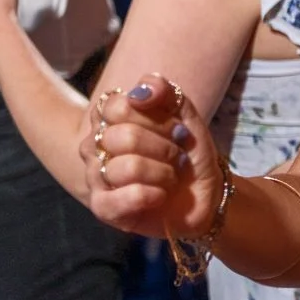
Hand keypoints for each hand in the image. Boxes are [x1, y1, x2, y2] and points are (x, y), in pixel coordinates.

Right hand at [83, 72, 216, 237]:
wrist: (204, 193)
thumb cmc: (186, 152)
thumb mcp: (184, 114)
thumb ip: (163, 91)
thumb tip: (140, 93)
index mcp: (108, 119)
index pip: (118, 106)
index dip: (156, 118)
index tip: (176, 128)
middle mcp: (95, 146)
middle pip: (124, 136)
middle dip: (165, 148)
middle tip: (178, 156)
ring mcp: (95, 177)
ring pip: (128, 167)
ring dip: (165, 173)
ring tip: (171, 177)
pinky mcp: (103, 208)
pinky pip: (125, 197)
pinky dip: (154, 195)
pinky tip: (160, 196)